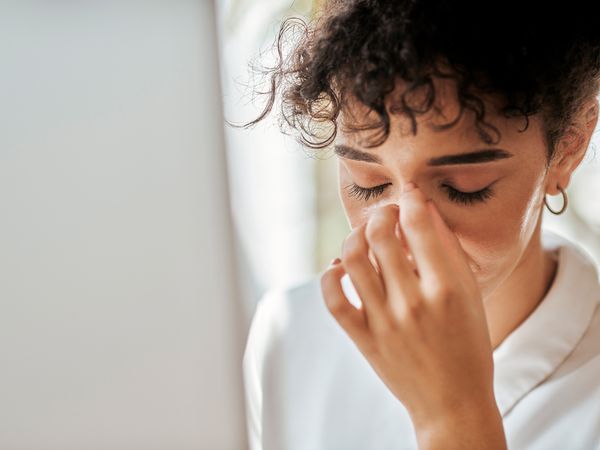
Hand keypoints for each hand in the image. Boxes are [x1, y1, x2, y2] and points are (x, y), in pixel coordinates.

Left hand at [320, 183, 505, 448]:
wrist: (452, 402)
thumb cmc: (468, 345)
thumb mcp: (471, 295)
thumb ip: (449, 251)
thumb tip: (424, 210)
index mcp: (447, 289)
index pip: (419, 225)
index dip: (411, 200)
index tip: (409, 195)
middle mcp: (413, 303)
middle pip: (381, 235)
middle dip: (382, 212)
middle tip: (387, 214)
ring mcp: (384, 322)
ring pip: (353, 259)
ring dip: (355, 237)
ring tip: (365, 237)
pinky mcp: (364, 338)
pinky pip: (333, 298)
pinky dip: (331, 275)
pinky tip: (342, 268)